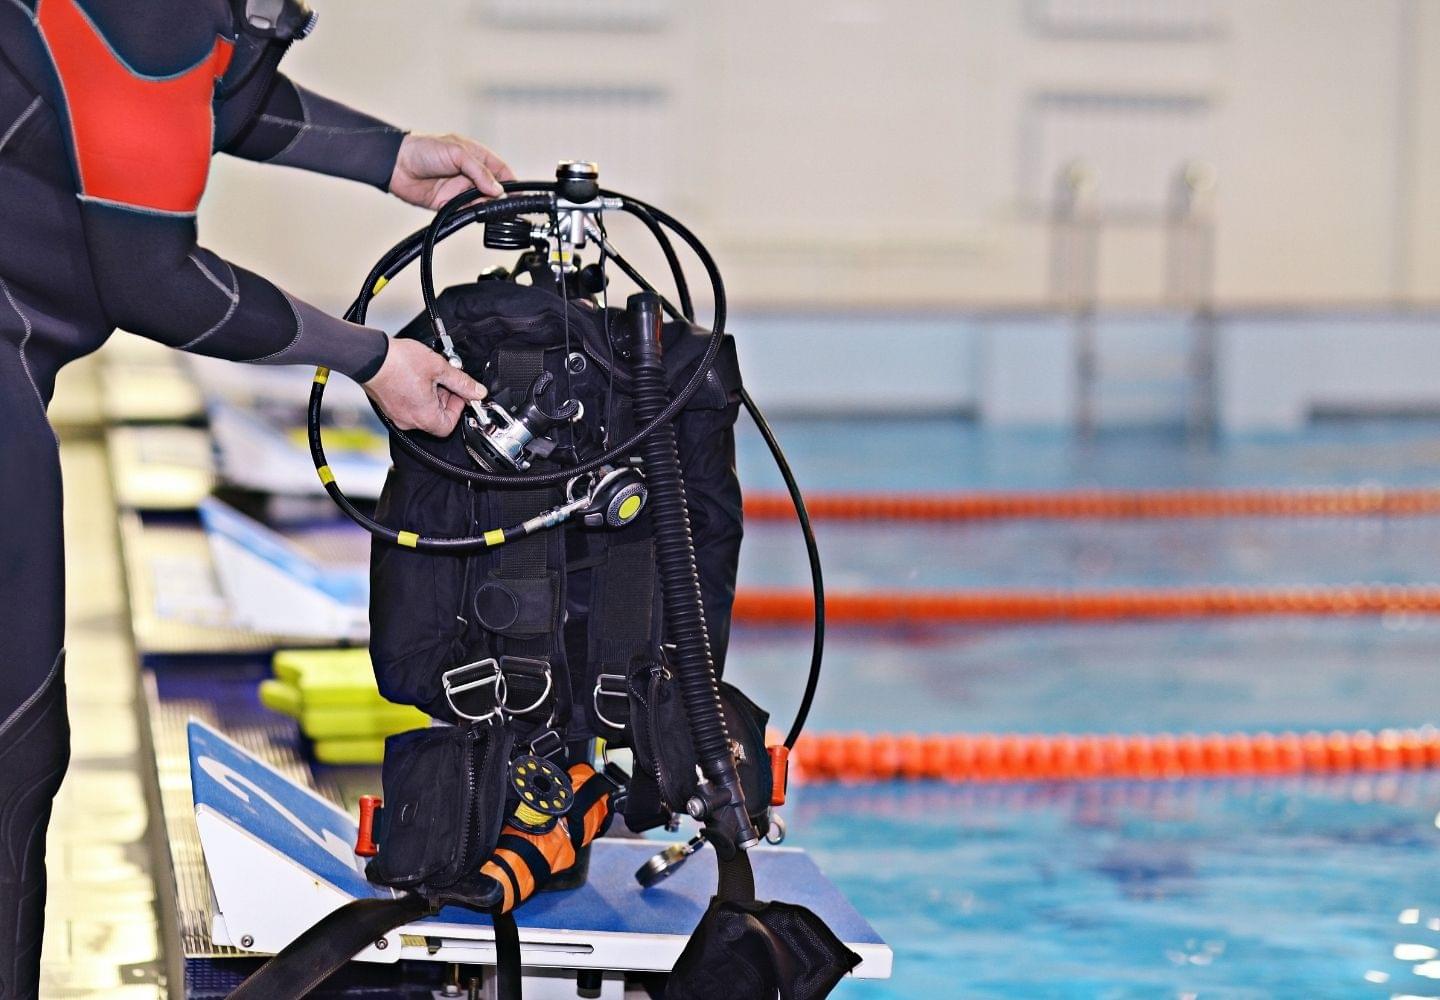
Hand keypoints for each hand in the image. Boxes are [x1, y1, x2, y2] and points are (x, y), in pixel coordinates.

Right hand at [363, 338, 485, 436]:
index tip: (459, 393)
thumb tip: (478, 391)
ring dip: (431, 395)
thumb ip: (462, 382)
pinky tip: (416, 376)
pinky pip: (408, 406)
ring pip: (422, 411)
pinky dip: (416, 394)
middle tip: (445, 380)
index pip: (449, 426)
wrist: (369, 356)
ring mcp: (396, 415)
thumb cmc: (399, 363)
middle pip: (436, 418)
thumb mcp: (439, 368)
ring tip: (430, 374)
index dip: (458, 409)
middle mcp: (409, 421)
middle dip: (444, 399)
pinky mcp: (388, 407)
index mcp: (425, 417)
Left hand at [389, 132, 516, 209]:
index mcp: (476, 157)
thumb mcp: (457, 152)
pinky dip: (473, 214)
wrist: (396, 164)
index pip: (501, 171)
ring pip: (482, 202)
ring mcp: (461, 190)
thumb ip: (479, 171)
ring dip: (488, 206)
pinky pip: (467, 212)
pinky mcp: (450, 204)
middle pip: (495, 189)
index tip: (519, 193)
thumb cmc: (423, 149)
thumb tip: (498, 189)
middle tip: (505, 204)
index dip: (511, 182)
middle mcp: (471, 174)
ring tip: (489, 207)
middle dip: (501, 197)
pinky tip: (476, 213)